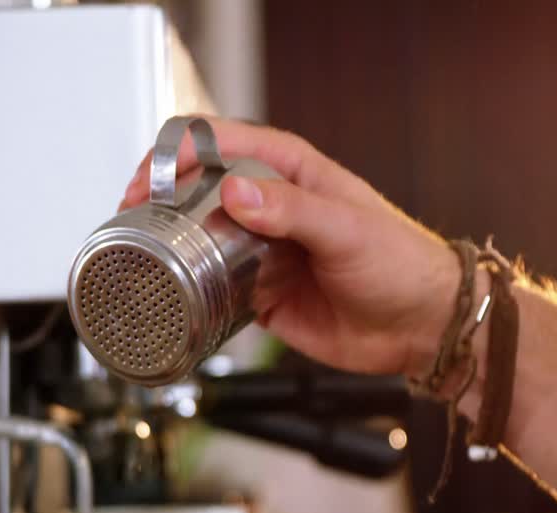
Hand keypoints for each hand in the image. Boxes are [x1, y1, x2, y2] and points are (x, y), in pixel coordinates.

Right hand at [118, 117, 458, 377]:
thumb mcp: (348, 228)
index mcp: (291, 171)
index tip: (150, 181)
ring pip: (199, 238)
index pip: (219, 141)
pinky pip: (213, 288)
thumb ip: (293, 210)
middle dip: (160, 200)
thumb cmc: (403, 264)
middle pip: (197, 188)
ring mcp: (261, 250)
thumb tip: (237, 191)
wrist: (422, 327)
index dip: (177, 154)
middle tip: (134, 223)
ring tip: (141, 259)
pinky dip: (191, 291)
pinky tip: (174, 297)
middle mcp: (271, 205)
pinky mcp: (259, 294)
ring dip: (170, 247)